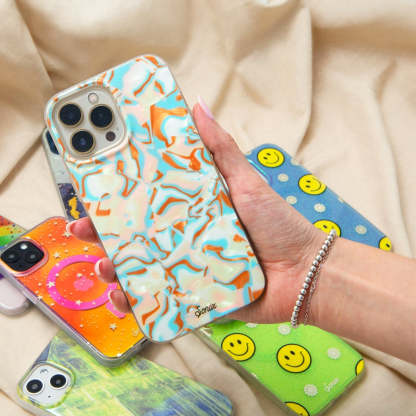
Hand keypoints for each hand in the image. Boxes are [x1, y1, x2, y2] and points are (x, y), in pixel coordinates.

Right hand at [68, 100, 323, 322]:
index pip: (145, 201)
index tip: (90, 191)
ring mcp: (186, 269)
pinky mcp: (194, 298)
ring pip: (140, 270)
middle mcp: (183, 239)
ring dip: (115, 270)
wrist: (305, 273)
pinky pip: (160, 301)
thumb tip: (196, 105)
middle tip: (81, 229)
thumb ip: (220, 148)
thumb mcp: (246, 182)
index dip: (116, 197)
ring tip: (103, 267)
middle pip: (135, 236)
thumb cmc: (278, 225)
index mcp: (190, 210)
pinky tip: (125, 299)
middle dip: (104, 234)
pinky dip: (138, 303)